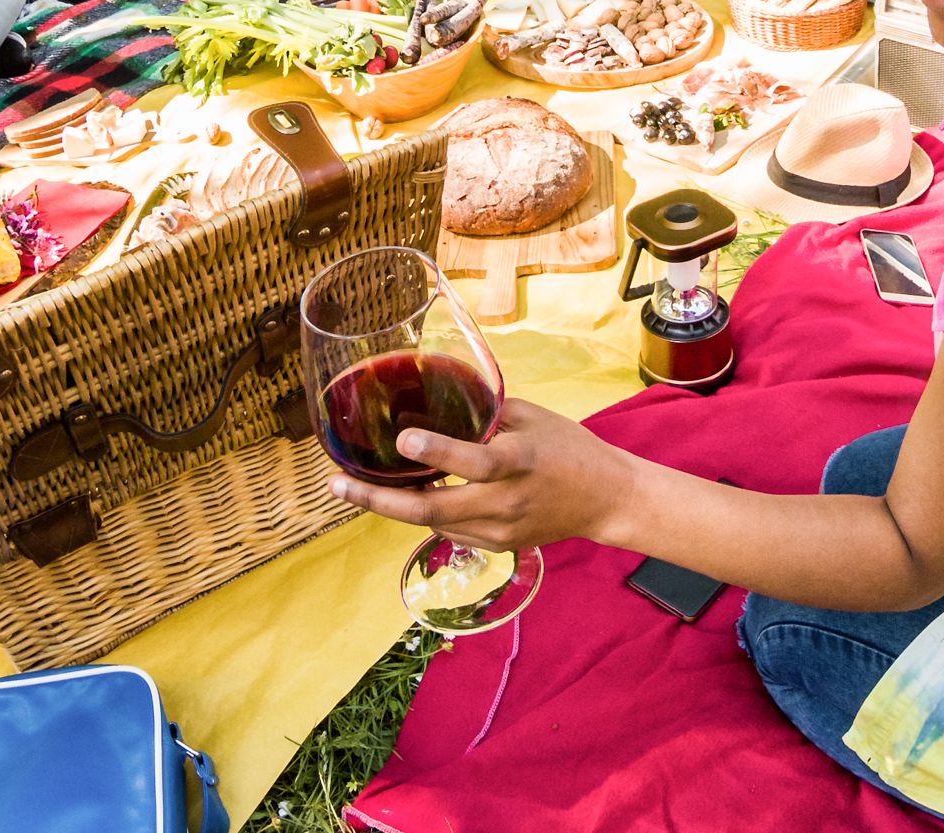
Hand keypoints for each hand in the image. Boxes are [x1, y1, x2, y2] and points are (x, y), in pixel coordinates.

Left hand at [328, 398, 635, 553]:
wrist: (606, 500)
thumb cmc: (569, 448)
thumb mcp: (532, 417)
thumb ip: (485, 414)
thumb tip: (439, 398)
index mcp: (520, 460)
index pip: (474, 461)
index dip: (437, 453)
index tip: (403, 441)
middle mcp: (508, 500)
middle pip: (435, 509)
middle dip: (379, 501)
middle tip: (337, 487)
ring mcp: (502, 529)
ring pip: (434, 523)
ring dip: (396, 506)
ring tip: (356, 488)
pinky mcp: (499, 545)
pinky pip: (451, 531)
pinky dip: (427, 514)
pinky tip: (406, 497)